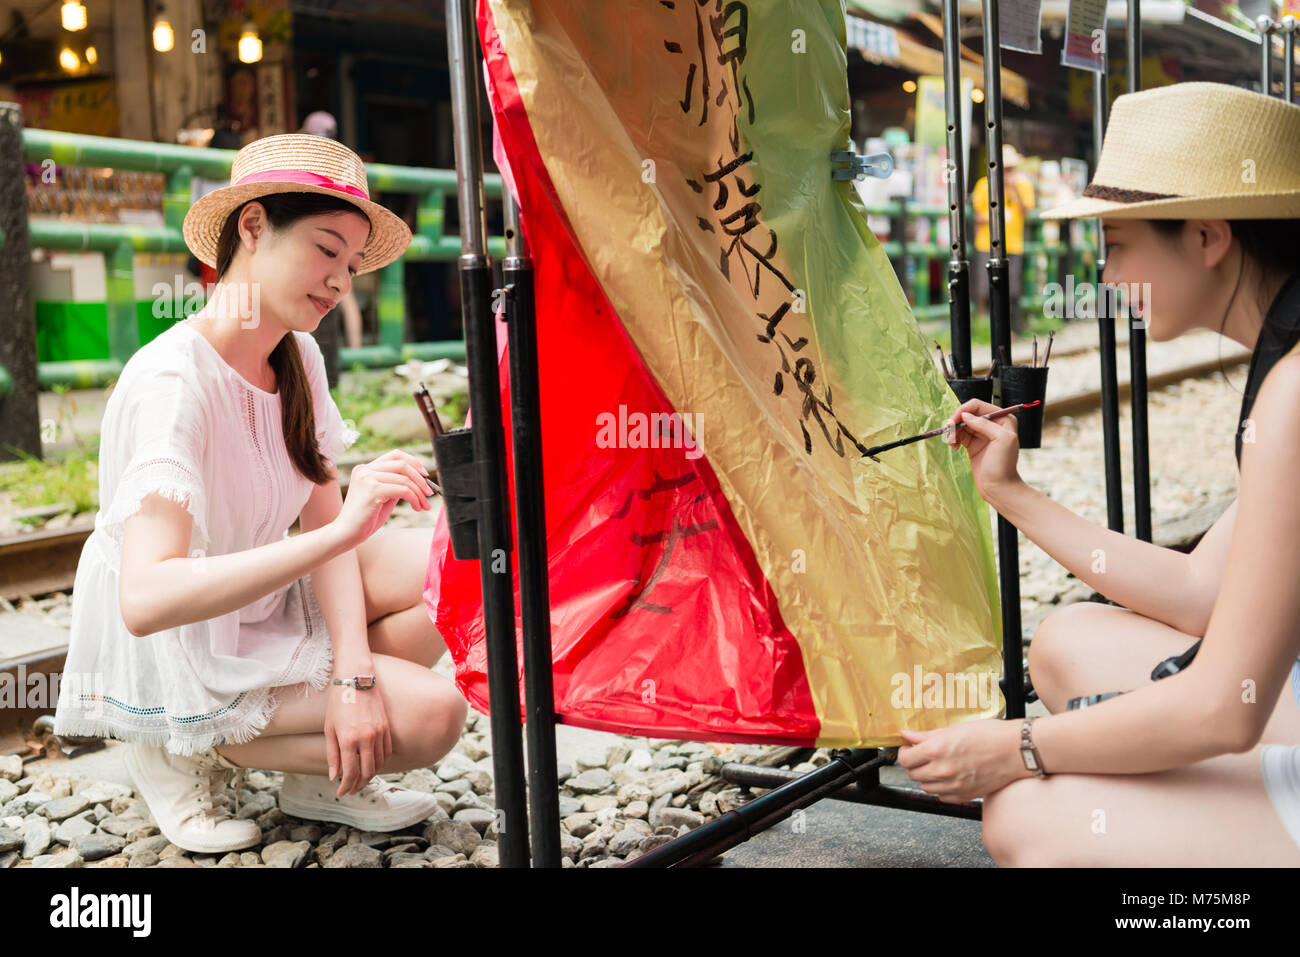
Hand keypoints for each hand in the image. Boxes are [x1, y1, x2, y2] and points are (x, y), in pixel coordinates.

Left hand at [323, 680, 392, 796]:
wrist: (356, 679)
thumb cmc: (338, 702)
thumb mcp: (329, 729)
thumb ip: (332, 754)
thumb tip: (334, 776)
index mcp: (348, 739)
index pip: (350, 772)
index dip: (345, 786)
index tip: (341, 792)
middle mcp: (366, 738)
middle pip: (367, 772)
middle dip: (359, 785)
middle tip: (351, 790)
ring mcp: (379, 732)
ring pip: (379, 763)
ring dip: (370, 776)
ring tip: (361, 780)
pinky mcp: (387, 727)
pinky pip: (387, 752)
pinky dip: (380, 762)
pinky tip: (373, 765)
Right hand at [332, 449, 433, 549]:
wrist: (346, 534)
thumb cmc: (365, 518)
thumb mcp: (383, 496)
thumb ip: (396, 485)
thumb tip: (418, 480)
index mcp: (366, 468)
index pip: (395, 455)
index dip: (414, 462)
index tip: (425, 475)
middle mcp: (365, 469)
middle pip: (402, 464)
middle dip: (421, 479)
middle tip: (430, 493)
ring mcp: (367, 478)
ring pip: (405, 479)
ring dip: (419, 493)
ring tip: (424, 505)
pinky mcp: (372, 490)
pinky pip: (403, 490)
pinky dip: (414, 499)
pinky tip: (416, 508)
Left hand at [896, 719, 1028, 802]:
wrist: (1016, 751)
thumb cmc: (991, 735)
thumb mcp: (955, 728)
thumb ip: (928, 735)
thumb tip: (908, 735)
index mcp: (937, 749)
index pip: (905, 759)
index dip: (905, 752)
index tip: (909, 748)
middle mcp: (942, 770)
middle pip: (912, 774)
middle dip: (914, 764)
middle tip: (922, 755)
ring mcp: (953, 785)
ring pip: (925, 787)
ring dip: (926, 777)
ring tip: (938, 765)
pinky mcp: (964, 795)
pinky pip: (942, 797)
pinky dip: (941, 789)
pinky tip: (949, 777)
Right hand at [943, 399, 1022, 503]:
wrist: (998, 488)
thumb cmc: (1003, 466)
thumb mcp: (1001, 440)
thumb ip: (985, 424)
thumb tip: (965, 415)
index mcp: (1003, 419)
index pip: (978, 406)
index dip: (963, 411)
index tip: (953, 421)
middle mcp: (993, 424)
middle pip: (967, 414)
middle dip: (956, 422)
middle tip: (949, 433)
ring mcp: (981, 434)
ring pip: (961, 424)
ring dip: (953, 432)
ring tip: (952, 443)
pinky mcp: (973, 444)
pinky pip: (959, 435)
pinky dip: (953, 439)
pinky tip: (954, 447)